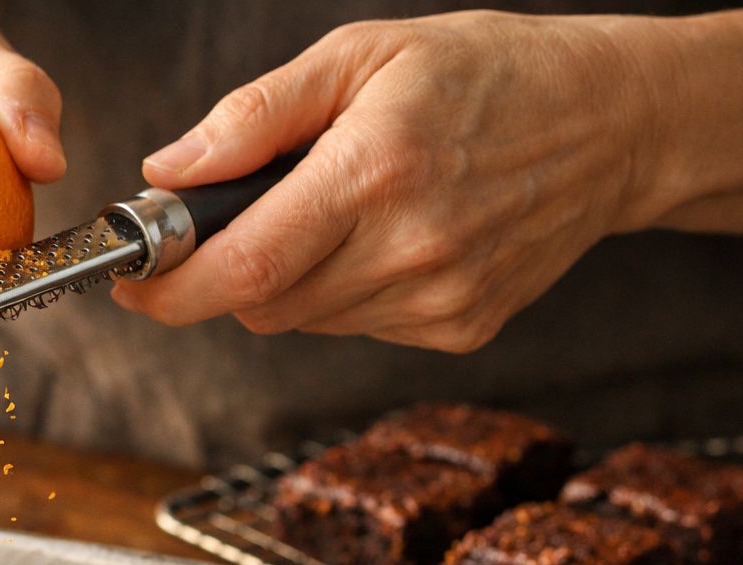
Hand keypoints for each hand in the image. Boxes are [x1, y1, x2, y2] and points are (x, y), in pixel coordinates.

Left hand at [111, 11, 671, 352]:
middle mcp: (409, 252)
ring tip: (340, 210)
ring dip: (289, 279)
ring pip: (304, 321)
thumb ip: (256, 116)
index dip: (168, 290)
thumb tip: (169, 170)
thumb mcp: (362, 55)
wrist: (612, 124)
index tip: (129, 286)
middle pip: (261, 306)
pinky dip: (342, 292)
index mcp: (374, 174)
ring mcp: (439, 302)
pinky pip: (356, 327)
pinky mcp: (460, 331)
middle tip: (241, 218)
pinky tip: (386, 238)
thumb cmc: (485, 74)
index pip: (240, 270)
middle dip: (224, 273)